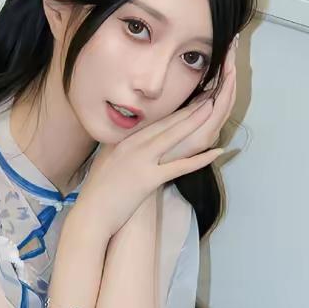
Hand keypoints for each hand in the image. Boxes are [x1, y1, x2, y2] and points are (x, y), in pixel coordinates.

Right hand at [75, 64, 235, 239]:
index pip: (153, 121)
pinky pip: (180, 167)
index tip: (189, 99)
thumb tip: (131, 143)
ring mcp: (140, 160)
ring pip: (173, 136)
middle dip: (187, 107)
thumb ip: (120, 149)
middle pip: (165, 123)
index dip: (174, 109)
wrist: (92, 213)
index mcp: (122, 140)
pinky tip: (216, 152)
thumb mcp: (108, 162)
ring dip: (194, 120)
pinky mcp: (148, 179)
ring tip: (212, 107)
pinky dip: (200, 159)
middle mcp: (131, 145)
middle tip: (207, 94)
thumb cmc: (98, 192)